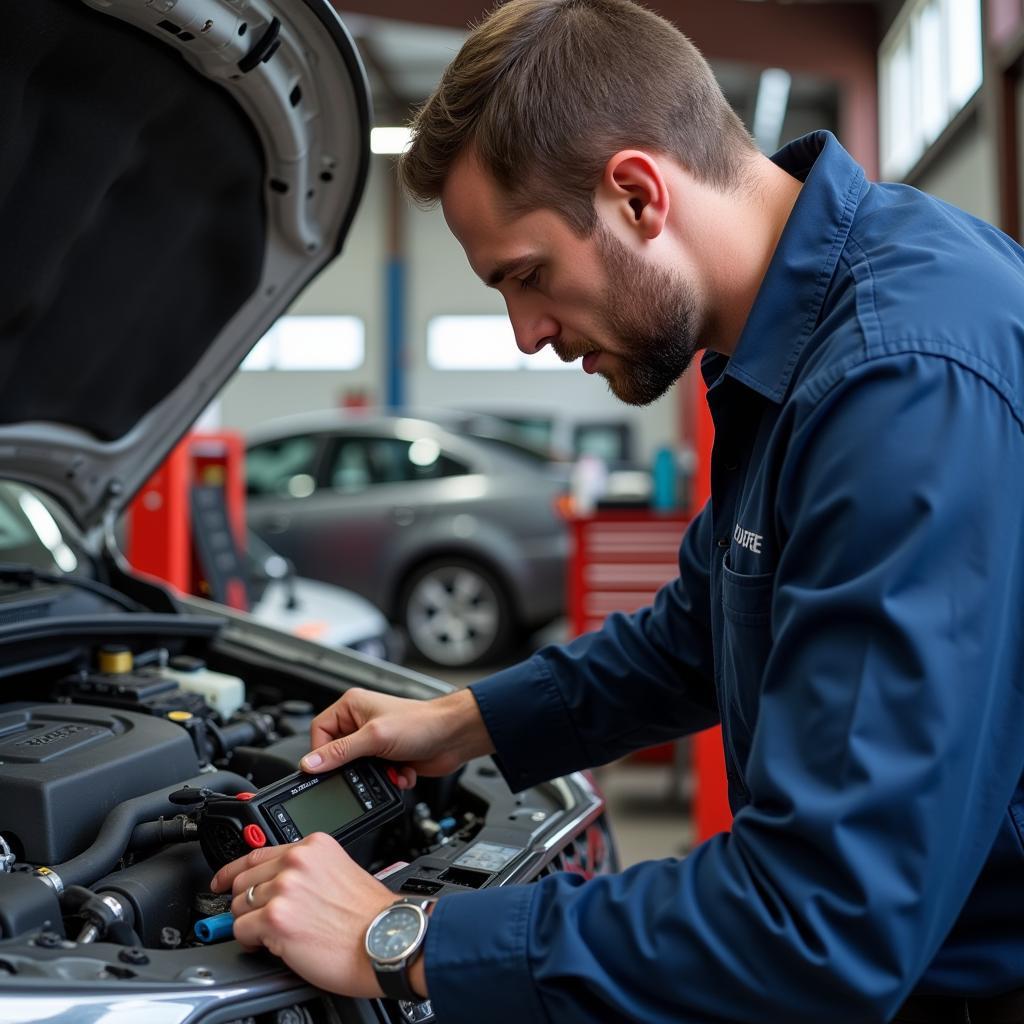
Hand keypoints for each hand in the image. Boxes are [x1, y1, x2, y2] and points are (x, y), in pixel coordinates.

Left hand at [209, 833, 394, 997]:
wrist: (387, 939)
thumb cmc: (369, 916)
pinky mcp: (275, 919)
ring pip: (238, 907)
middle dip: (247, 904)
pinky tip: (275, 944)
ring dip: (251, 924)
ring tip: (278, 933)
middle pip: (242, 881)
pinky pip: (240, 932)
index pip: (257, 853)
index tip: (222, 880)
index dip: (234, 871)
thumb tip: (273, 882)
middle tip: (264, 919)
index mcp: (313, 845)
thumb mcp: (339, 871)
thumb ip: (306, 869)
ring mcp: (284, 888)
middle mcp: (296, 861)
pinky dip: (252, 943)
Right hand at [300, 687, 493, 785]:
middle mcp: (361, 722)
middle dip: (353, 768)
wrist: (454, 737)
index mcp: (352, 707)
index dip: (320, 752)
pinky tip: (401, 772)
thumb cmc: (421, 723)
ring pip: (357, 770)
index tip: (324, 770)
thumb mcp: (374, 737)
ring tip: (386, 771)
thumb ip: (340, 752)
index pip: (319, 731)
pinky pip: (374, 778)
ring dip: (373, 777)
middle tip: (361, 773)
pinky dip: (387, 779)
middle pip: (337, 754)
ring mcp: (375, 741)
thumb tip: (310, 764)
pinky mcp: (387, 758)